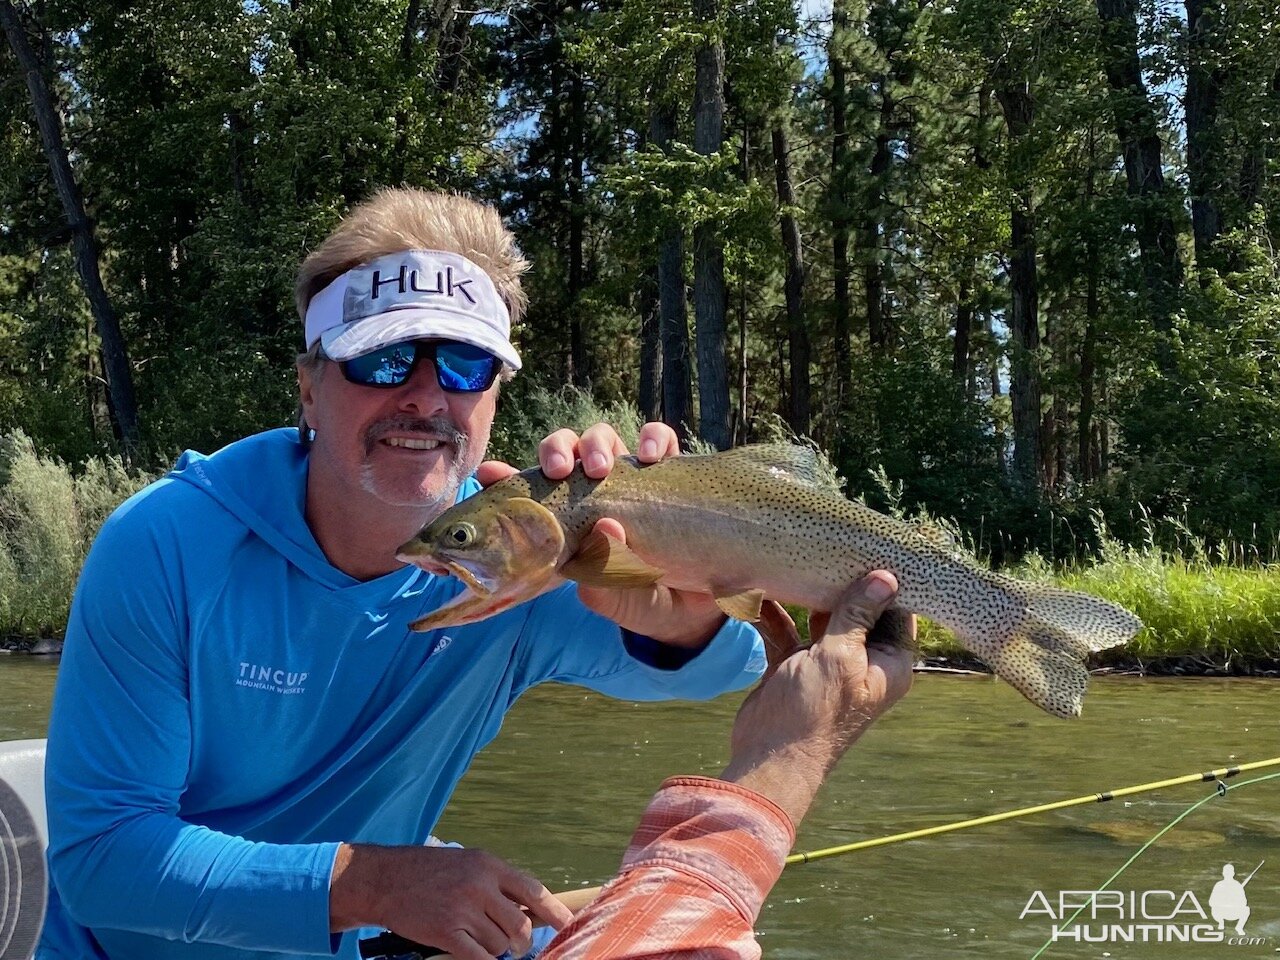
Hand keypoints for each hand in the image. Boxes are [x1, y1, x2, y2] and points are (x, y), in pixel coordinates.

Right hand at [329, 843, 572, 959]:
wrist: (385, 879)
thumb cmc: (428, 872)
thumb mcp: (468, 864)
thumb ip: (496, 883)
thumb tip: (529, 910)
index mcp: (489, 865)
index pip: (533, 891)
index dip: (554, 912)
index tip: (568, 925)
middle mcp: (480, 886)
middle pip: (520, 925)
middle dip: (521, 942)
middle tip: (514, 946)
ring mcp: (463, 909)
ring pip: (500, 945)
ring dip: (495, 951)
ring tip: (480, 941)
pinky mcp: (446, 932)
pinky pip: (479, 958)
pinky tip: (478, 957)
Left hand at [479, 422, 723, 648]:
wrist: (691, 614)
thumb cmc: (638, 601)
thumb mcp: (610, 596)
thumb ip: (598, 569)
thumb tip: (604, 527)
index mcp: (566, 519)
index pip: (530, 489)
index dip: (506, 476)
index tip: (490, 473)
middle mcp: (593, 492)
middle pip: (565, 449)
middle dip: (557, 449)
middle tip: (561, 470)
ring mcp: (629, 480)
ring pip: (603, 437)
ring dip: (598, 443)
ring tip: (604, 468)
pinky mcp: (667, 475)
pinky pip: (660, 440)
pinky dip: (655, 439)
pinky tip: (653, 458)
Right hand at [720, 572, 914, 824]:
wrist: (770, 757)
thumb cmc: (814, 710)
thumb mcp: (840, 656)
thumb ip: (858, 615)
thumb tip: (886, 577)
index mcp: (889, 664)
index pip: (899, 614)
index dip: (890, 583)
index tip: (876, 547)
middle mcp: (864, 662)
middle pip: (860, 612)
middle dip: (844, 581)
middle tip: (832, 542)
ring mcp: (828, 665)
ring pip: (823, 619)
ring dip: (808, 596)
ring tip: (798, 558)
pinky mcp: (795, 668)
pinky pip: (789, 633)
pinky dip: (776, 615)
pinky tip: (761, 591)